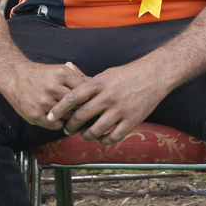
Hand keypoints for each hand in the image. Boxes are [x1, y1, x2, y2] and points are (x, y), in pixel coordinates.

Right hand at [1, 61, 88, 129]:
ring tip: (73, 116)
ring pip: (67, 116)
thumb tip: (97, 87)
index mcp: (62, 74)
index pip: (85, 91)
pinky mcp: (35, 114)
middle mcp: (52, 88)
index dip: (91, 98)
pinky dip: (60, 123)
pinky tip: (60, 119)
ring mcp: (43, 102)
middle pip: (77, 104)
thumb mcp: (61, 70)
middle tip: (87, 113)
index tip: (93, 102)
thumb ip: (78, 77)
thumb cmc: (41, 74)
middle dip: (82, 109)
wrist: (15, 77)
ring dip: (71, 117)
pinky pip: (55, 125)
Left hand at [50, 60, 171, 143]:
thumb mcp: (107, 73)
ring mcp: (121, 109)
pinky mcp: (132, 119)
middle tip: (67, 129)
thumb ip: (87, 78)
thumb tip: (66, 67)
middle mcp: (109, 96)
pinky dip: (104, 140)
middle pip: (81, 116)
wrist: (156, 74)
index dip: (58, 109)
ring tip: (85, 135)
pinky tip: (102, 137)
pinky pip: (113, 136)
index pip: (73, 97)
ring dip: (86, 136)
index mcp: (100, 83)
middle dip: (70, 126)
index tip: (50, 117)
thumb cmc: (129, 74)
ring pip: (95, 130)